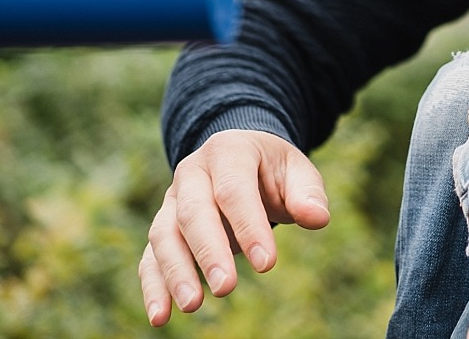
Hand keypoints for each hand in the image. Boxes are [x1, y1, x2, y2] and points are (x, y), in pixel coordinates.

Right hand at [137, 129, 330, 325]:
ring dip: (176, 272)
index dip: (249, 227)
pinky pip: (150, 258)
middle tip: (226, 288)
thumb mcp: (296, 170)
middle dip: (209, 252)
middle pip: (193, 212)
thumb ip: (308, 193)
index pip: (234, 190)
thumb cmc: (272, 169)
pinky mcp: (162, 228)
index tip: (267, 264)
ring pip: (164, 236)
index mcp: (228, 151)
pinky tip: (160, 317)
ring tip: (192, 305)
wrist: (241, 159)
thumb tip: (318, 218)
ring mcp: (171, 201)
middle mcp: (192, 173)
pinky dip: (153, 287)